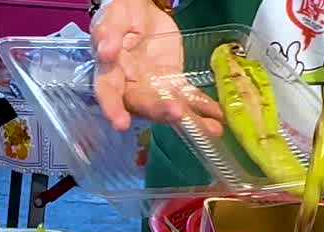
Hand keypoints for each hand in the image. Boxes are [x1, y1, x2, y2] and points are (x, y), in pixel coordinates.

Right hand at [91, 0, 221, 134]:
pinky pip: (187, 97)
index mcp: (109, 71)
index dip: (113, 109)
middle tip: (177, 112)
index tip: (120, 123)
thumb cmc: (121, 14)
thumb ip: (109, 33)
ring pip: (168, 106)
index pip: (108, 92)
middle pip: (143, 104)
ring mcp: (153, 88)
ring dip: (188, 118)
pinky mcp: (173, 83)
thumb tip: (106, 52)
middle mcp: (130, 87)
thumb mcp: (113, 17)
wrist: (140, 10)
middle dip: (160, 111)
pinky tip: (218, 117)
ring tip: (210, 128)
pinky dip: (203, 107)